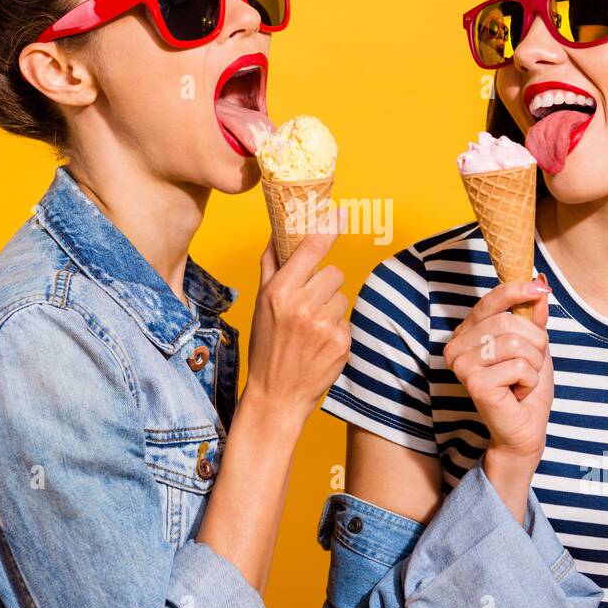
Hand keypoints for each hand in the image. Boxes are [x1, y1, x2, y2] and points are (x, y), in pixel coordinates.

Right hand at [242, 205, 350, 426]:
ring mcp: (324, 325)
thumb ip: (272, 266)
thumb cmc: (266, 346)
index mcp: (280, 292)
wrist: (277, 395)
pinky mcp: (341, 342)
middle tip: (307, 305)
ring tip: (311, 328)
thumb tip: (277, 231)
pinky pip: (346, 320)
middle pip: (333, 273)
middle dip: (324, 284)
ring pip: (342, 296)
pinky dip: (336, 329)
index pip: (310, 250)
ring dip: (330, 307)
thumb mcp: (261, 304)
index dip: (327, 228)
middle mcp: (302, 306)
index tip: (339, 212)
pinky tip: (320, 344)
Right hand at [443, 277, 552, 469]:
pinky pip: (519, 367)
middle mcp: (456, 347)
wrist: (526, 428)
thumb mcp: (534, 344)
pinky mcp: (475, 384)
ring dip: (534, 364)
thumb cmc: (525, 387)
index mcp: (466, 334)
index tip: (539, 288)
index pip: (490, 301)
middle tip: (532, 363)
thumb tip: (539, 280)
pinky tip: (518, 393)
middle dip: (535, 342)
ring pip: (516, 344)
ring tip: (524, 380)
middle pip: (508, 322)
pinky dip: (530, 382)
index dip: (516, 291)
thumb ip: (533, 315)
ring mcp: (462, 366)